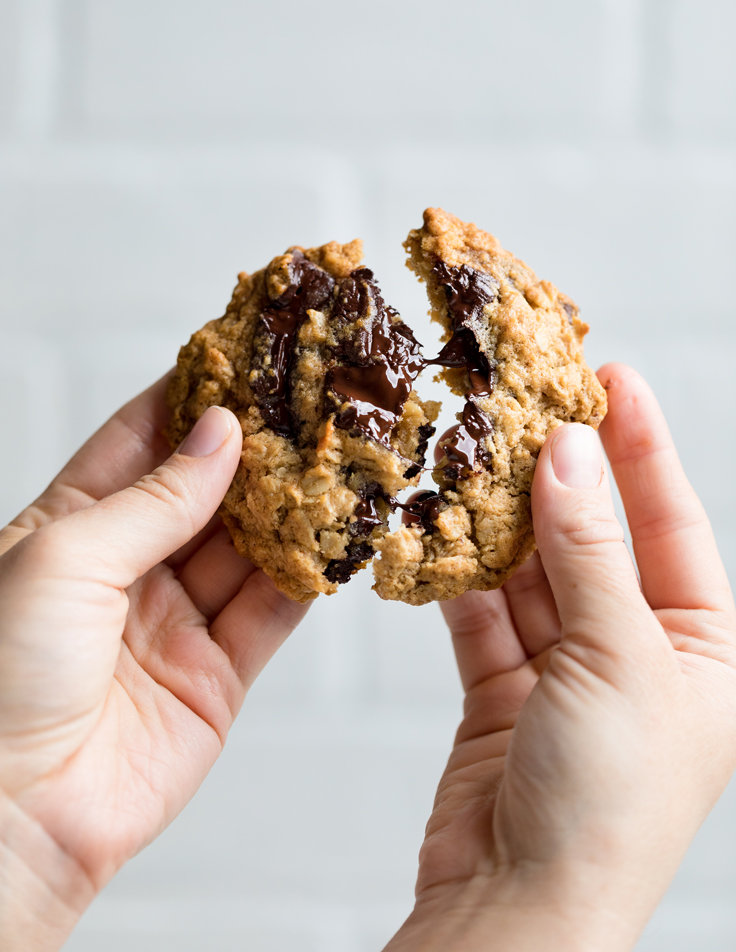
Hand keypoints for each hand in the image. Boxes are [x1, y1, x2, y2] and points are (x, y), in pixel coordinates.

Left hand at [0, 375, 308, 950]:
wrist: (8, 821)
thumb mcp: (66, 557)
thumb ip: (155, 498)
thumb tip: (220, 433)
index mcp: (70, 528)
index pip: (140, 442)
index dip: (190, 399)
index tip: (243, 357)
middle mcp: (125, 571)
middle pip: (204, 491)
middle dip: (255, 449)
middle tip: (308, 403)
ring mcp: (173, 624)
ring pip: (247, 548)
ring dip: (291, 507)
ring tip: (337, 457)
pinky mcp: (215, 679)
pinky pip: (271, 614)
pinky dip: (306, 576)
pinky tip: (335, 537)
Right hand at [387, 363, 735, 951]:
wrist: (518, 914)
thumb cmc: (605, 810)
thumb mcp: (616, 658)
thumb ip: (588, 549)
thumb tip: (570, 450)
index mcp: (704, 655)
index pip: (673, 525)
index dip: (642, 448)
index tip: (612, 378)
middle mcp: (639, 658)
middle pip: (597, 540)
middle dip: (561, 477)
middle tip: (525, 402)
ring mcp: (569, 675)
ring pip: (532, 572)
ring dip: (501, 520)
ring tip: (472, 452)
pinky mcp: (504, 692)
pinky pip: (483, 614)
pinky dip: (458, 576)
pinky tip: (438, 529)